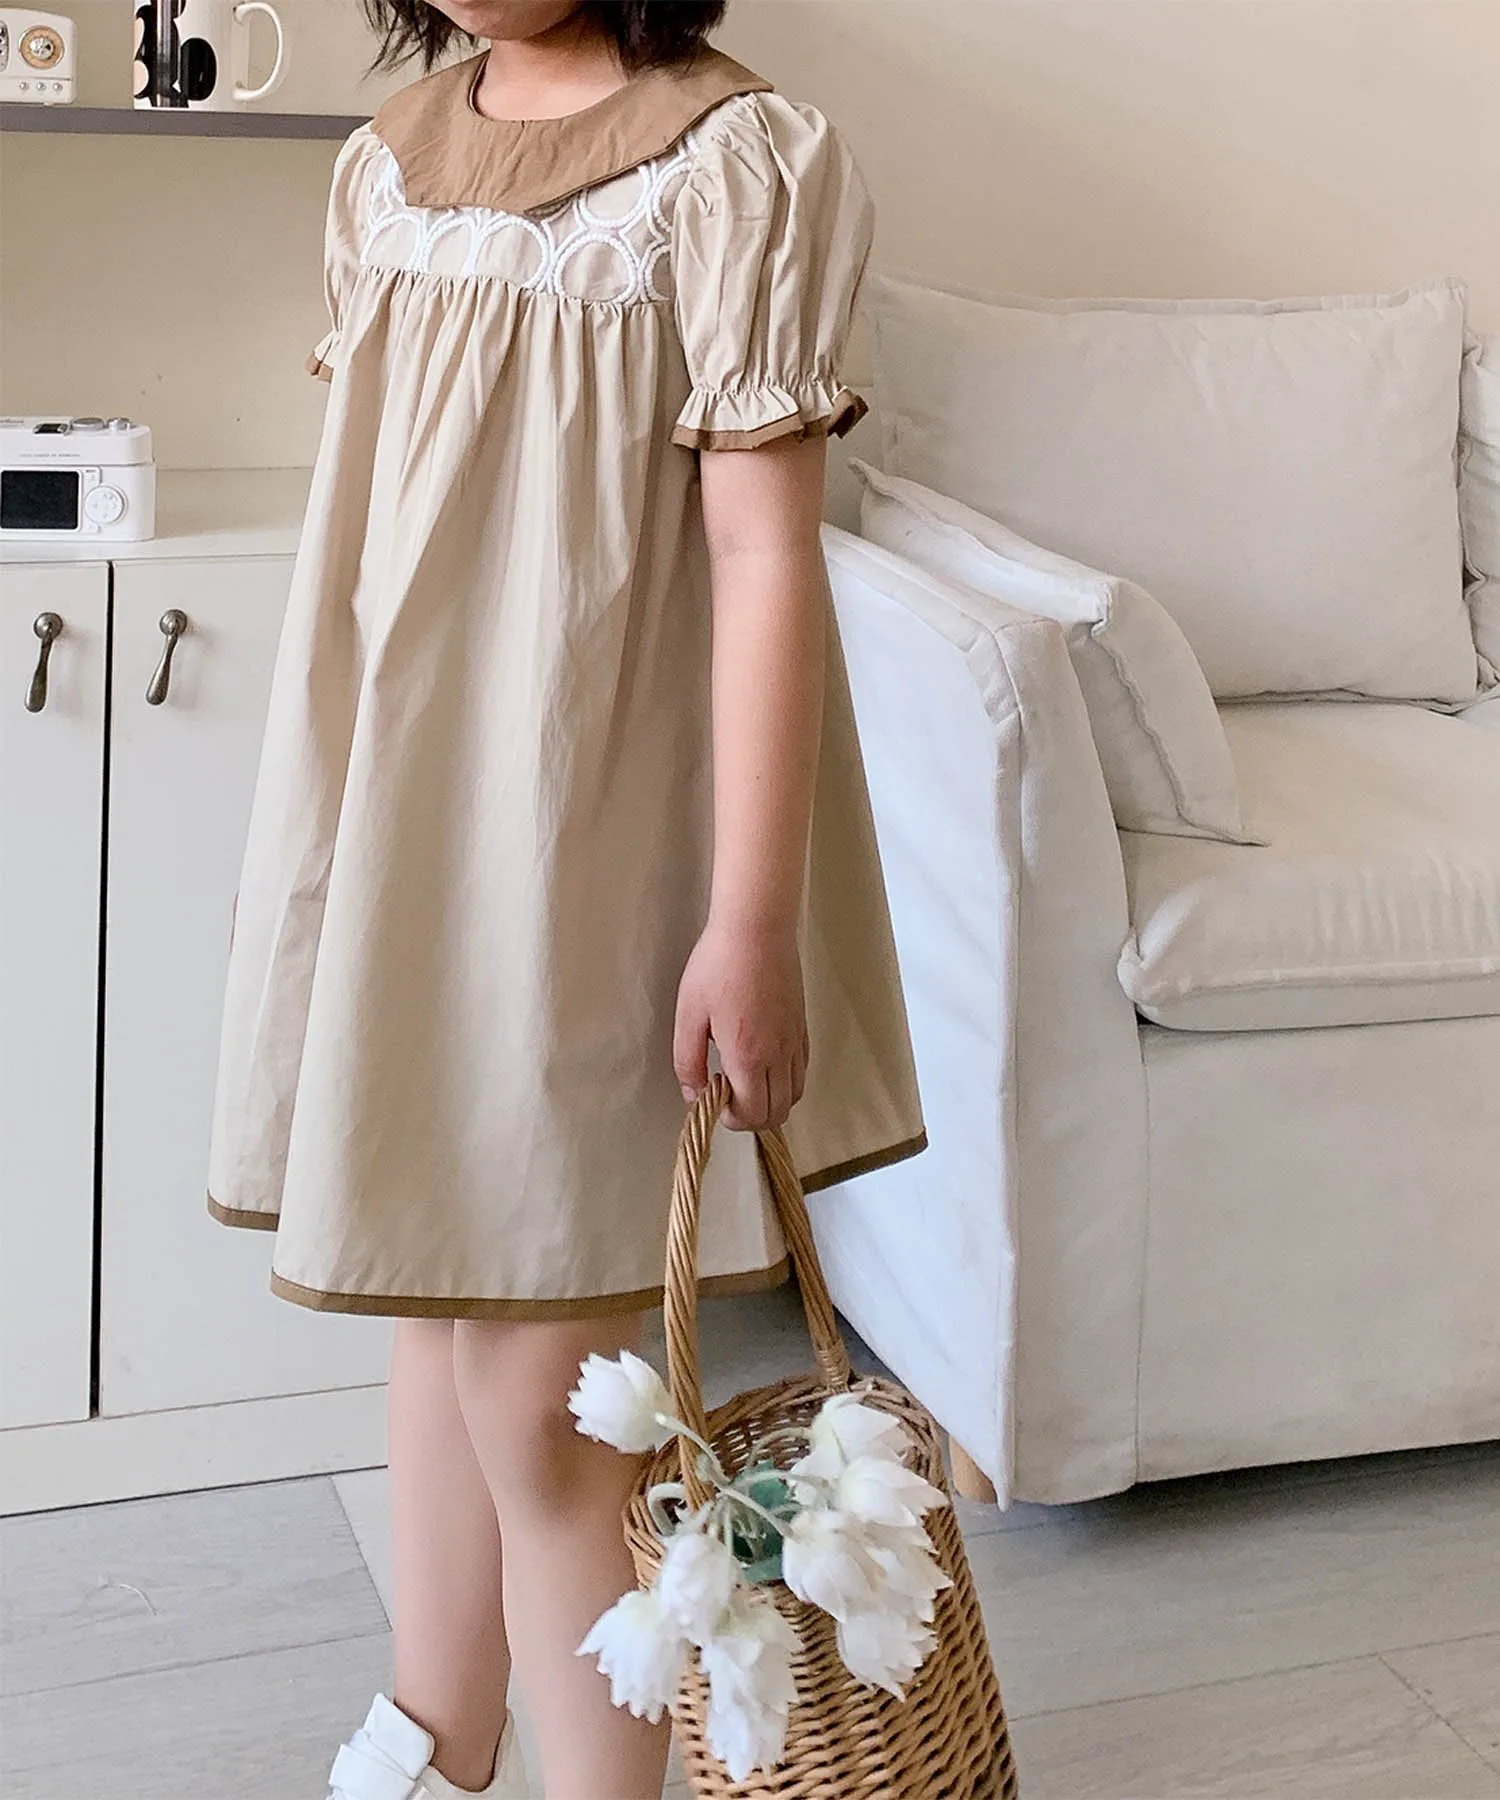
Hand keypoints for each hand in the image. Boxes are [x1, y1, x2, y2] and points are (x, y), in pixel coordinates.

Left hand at [673, 916, 808, 1130]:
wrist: (757, 928)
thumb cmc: (718, 965)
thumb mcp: (688, 1014)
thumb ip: (687, 1061)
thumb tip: (694, 1094)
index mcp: (749, 1056)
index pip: (753, 1114)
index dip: (732, 1119)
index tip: (714, 1099)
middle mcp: (779, 1054)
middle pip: (778, 1113)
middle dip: (751, 1117)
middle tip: (727, 1094)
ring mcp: (795, 1040)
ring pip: (794, 1094)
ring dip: (770, 1100)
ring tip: (745, 1078)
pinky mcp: (802, 1026)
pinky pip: (802, 1069)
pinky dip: (786, 1080)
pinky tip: (763, 1061)